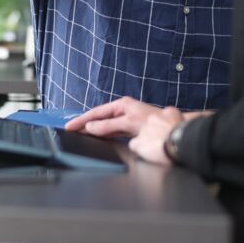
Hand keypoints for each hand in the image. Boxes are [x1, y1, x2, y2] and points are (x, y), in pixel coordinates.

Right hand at [66, 98, 185, 165]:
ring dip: (94, 129)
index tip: (70, 126)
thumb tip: (91, 127)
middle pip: (100, 117)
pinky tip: (99, 138)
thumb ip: (108, 126)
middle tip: (71, 131)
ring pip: (106, 124)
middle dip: (85, 123)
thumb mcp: (127, 124)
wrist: (173, 132)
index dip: (82, 120)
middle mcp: (124, 110)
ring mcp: (128, 119)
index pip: (97, 112)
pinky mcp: (132, 128)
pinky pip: (113, 130)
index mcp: (122, 105)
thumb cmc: (153, 123)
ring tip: (81, 134)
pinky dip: (104, 133)